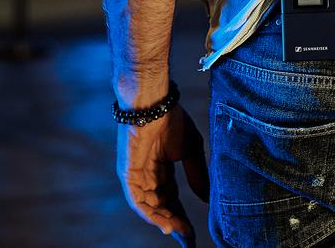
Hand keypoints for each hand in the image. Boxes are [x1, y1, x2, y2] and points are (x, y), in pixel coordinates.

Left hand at [117, 105, 209, 245]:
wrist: (154, 102)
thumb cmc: (172, 118)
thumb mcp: (191, 150)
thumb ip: (197, 174)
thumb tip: (206, 200)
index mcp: (162, 169)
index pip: (172, 201)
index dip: (183, 218)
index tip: (195, 236)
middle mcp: (147, 176)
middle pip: (162, 208)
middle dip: (177, 225)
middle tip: (191, 241)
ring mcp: (137, 175)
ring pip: (150, 208)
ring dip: (166, 222)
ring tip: (183, 234)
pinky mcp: (128, 174)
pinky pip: (138, 201)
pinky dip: (151, 215)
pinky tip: (166, 225)